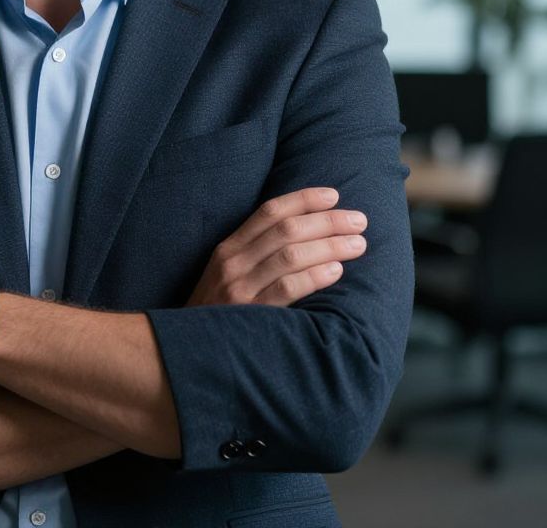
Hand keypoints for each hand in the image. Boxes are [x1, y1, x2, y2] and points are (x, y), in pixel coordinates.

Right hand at [187, 186, 366, 306]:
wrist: (188, 351)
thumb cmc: (218, 311)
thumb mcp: (226, 274)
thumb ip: (255, 254)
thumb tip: (305, 234)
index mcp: (229, 248)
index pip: (269, 212)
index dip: (303, 199)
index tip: (334, 195)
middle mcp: (233, 262)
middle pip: (286, 230)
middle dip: (327, 221)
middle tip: (359, 220)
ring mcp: (240, 288)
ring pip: (291, 255)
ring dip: (329, 245)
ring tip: (358, 243)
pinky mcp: (250, 314)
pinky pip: (287, 288)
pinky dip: (315, 276)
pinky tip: (337, 271)